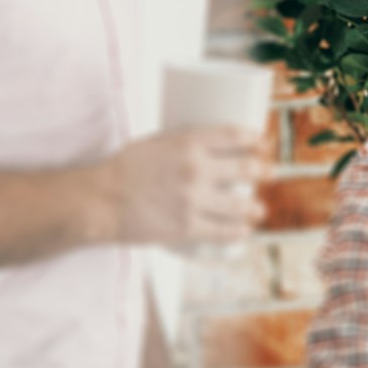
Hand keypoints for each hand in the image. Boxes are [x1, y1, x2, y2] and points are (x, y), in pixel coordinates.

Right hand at [103, 128, 265, 248]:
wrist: (98, 201)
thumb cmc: (122, 169)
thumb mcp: (155, 143)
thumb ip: (182, 144)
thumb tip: (208, 146)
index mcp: (187, 142)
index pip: (236, 135)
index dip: (256, 138)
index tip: (263, 141)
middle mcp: (196, 169)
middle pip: (247, 168)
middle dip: (264, 170)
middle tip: (269, 172)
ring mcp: (193, 200)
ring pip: (241, 205)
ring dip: (256, 207)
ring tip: (258, 209)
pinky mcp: (186, 227)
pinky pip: (223, 231)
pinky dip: (239, 231)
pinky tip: (245, 231)